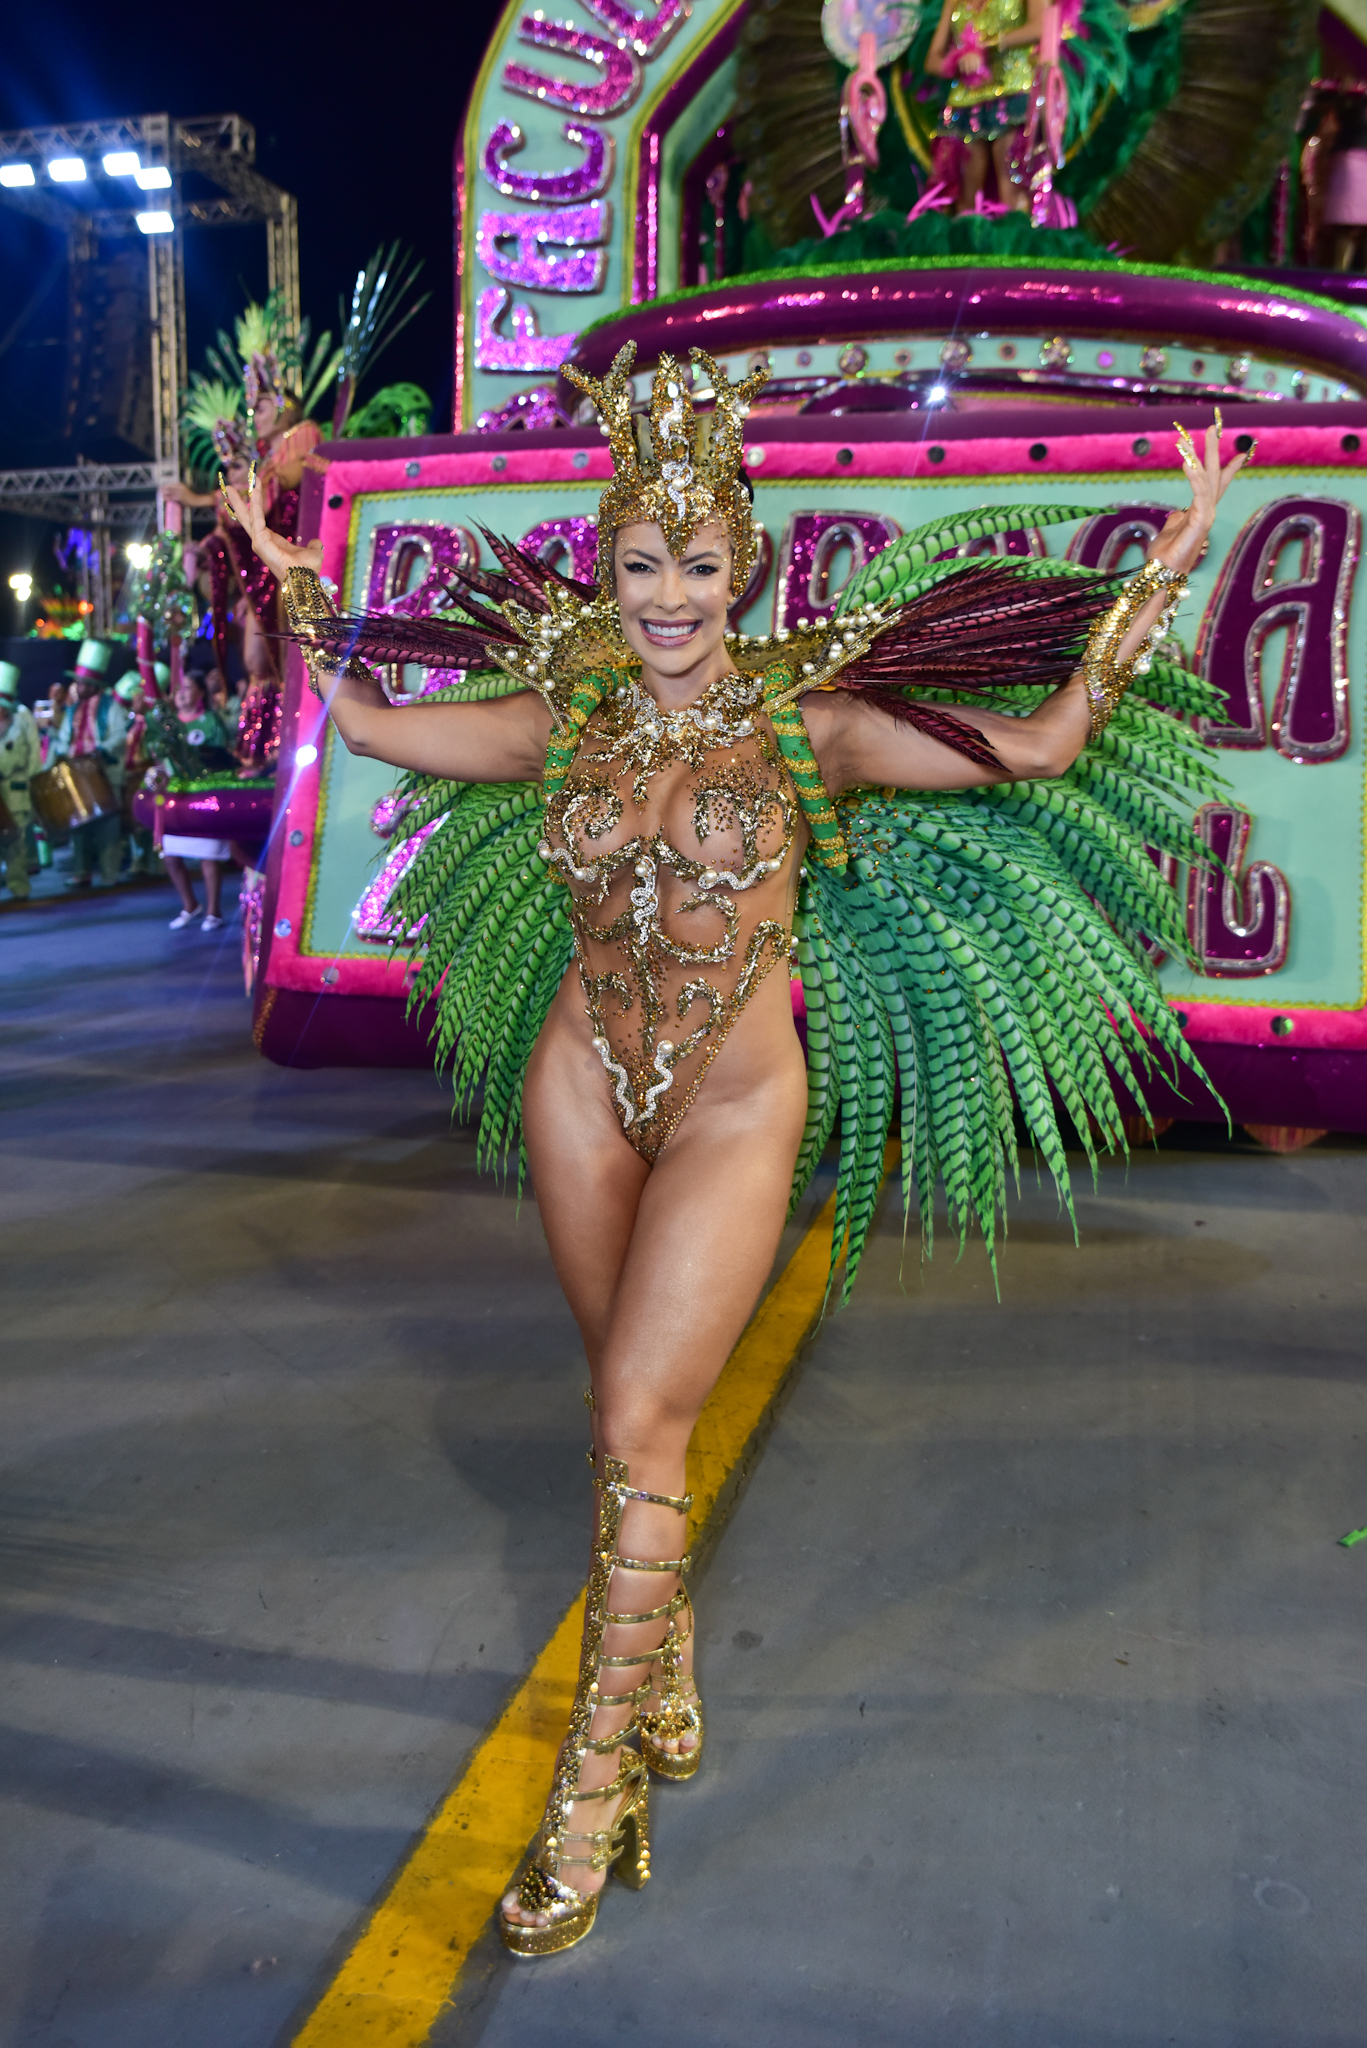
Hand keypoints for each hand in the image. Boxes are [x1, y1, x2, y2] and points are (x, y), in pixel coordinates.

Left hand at [162, 481, 201, 506]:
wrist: (196, 500)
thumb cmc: (190, 496)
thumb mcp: (184, 490)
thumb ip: (178, 489)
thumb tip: (171, 491)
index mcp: (180, 484)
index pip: (169, 484)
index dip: (164, 486)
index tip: (161, 488)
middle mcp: (179, 487)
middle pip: (168, 488)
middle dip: (163, 490)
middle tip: (159, 492)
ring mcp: (179, 492)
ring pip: (168, 492)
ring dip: (164, 494)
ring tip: (161, 496)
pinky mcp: (179, 498)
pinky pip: (171, 498)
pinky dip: (167, 498)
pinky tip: (164, 499)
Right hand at [221, 480, 323, 580]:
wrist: (304, 579)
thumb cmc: (306, 569)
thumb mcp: (313, 552)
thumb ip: (313, 545)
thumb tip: (317, 543)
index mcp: (270, 541)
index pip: (257, 519)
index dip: (254, 504)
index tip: (252, 489)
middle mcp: (261, 541)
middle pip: (246, 517)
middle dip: (237, 502)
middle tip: (228, 487)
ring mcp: (258, 541)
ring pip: (249, 515)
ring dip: (243, 499)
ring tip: (231, 485)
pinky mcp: (259, 541)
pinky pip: (257, 517)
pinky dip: (255, 503)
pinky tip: (254, 489)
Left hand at [1150, 420, 1248, 576]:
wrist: (1163, 572)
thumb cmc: (1166, 555)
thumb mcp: (1170, 530)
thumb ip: (1176, 519)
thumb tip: (1176, 513)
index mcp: (1200, 511)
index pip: (1216, 484)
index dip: (1227, 468)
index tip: (1241, 453)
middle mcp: (1207, 511)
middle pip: (1213, 474)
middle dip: (1213, 450)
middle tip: (1212, 427)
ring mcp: (1206, 515)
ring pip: (1205, 480)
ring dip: (1198, 457)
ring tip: (1192, 437)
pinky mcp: (1201, 521)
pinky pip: (1199, 494)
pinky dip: (1193, 477)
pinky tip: (1187, 462)